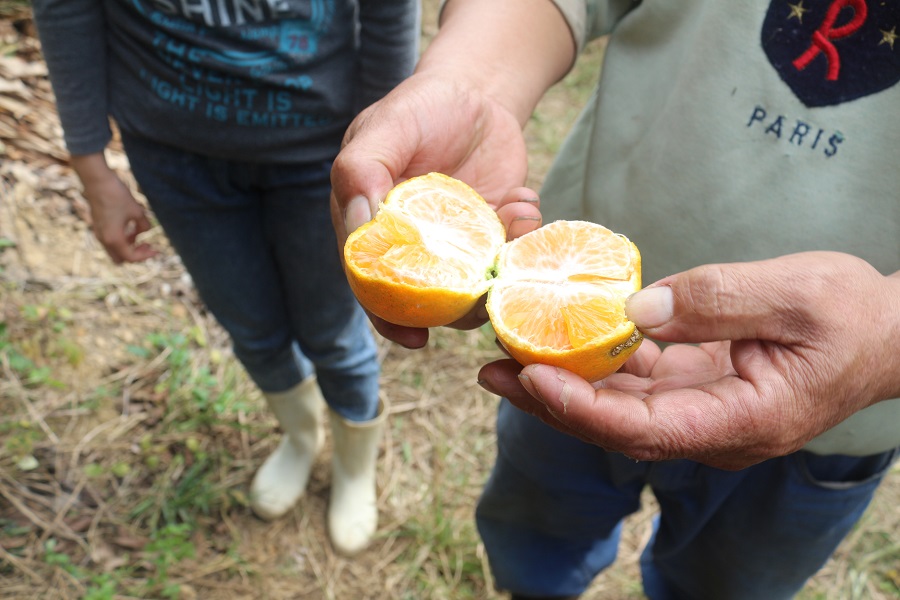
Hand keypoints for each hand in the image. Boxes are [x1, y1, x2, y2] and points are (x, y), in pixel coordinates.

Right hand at [71, 153, 156, 263]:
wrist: (97, 180)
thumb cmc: (117, 195)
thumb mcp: (137, 211)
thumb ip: (144, 226)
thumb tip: (145, 232)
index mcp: (114, 239)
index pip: (131, 257)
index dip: (146, 256)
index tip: (156, 250)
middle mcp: (104, 239)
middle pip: (121, 259)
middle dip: (135, 255)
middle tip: (147, 245)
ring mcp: (99, 233)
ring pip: (115, 250)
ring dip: (128, 247)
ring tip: (140, 234)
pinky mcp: (98, 226)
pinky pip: (110, 241)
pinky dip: (121, 240)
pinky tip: (130, 227)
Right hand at [331, 73, 541, 347]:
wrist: (477, 93)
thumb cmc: (420, 108)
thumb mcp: (384, 128)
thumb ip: (361, 171)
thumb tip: (361, 227)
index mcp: (371, 229)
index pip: (373, 283)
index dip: (388, 317)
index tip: (415, 338)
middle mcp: (413, 246)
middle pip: (428, 299)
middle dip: (460, 301)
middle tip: (486, 285)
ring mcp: (457, 246)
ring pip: (474, 286)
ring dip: (499, 264)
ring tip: (515, 213)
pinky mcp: (493, 236)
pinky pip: (510, 256)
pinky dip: (523, 236)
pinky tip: (522, 200)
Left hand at [478, 252, 899, 469]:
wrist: (882, 333)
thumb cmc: (850, 314)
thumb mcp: (794, 293)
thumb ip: (715, 300)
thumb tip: (634, 310)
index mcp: (741, 420)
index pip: (643, 429)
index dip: (581, 408)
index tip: (531, 376)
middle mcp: (711, 426)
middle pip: (614, 425)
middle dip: (549, 399)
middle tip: (491, 367)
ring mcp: (700, 409)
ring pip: (616, 406)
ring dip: (562, 381)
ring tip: (505, 352)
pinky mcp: (694, 385)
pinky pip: (634, 381)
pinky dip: (594, 361)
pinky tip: (559, 336)